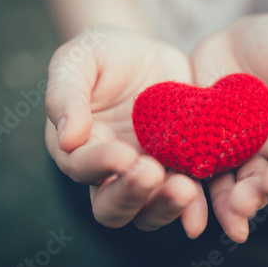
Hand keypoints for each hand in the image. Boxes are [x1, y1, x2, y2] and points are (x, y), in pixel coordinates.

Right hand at [45, 26, 207, 237]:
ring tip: (185, 190)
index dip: (100, 164)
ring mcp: (147, 174)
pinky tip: (202, 207)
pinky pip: (186, 199)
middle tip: (152, 174)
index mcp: (79, 147)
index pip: (82, 167)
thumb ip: (65, 94)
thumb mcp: (77, 59)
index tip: (122, 153)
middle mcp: (111, 172)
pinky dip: (193, 208)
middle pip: (112, 206)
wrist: (146, 56)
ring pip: (148, 212)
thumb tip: (67, 138)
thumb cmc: (103, 55)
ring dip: (165, 207)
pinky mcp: (178, 169)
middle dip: (131, 195)